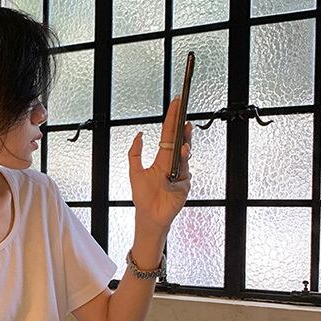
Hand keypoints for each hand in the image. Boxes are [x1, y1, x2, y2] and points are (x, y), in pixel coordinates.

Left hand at [128, 96, 193, 230]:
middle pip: (180, 142)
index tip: (176, 105)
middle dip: (183, 128)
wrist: (149, 215)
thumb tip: (139, 136)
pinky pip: (186, 173)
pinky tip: (179, 165)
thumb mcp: (134, 172)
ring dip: (184, 149)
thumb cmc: (143, 197)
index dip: (172, 119)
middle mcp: (172, 164)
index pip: (168, 135)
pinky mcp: (185, 185)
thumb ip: (135, 153)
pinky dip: (183, 167)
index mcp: (161, 159)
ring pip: (185, 157)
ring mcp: (181, 174)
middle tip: (185, 116)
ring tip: (184, 142)